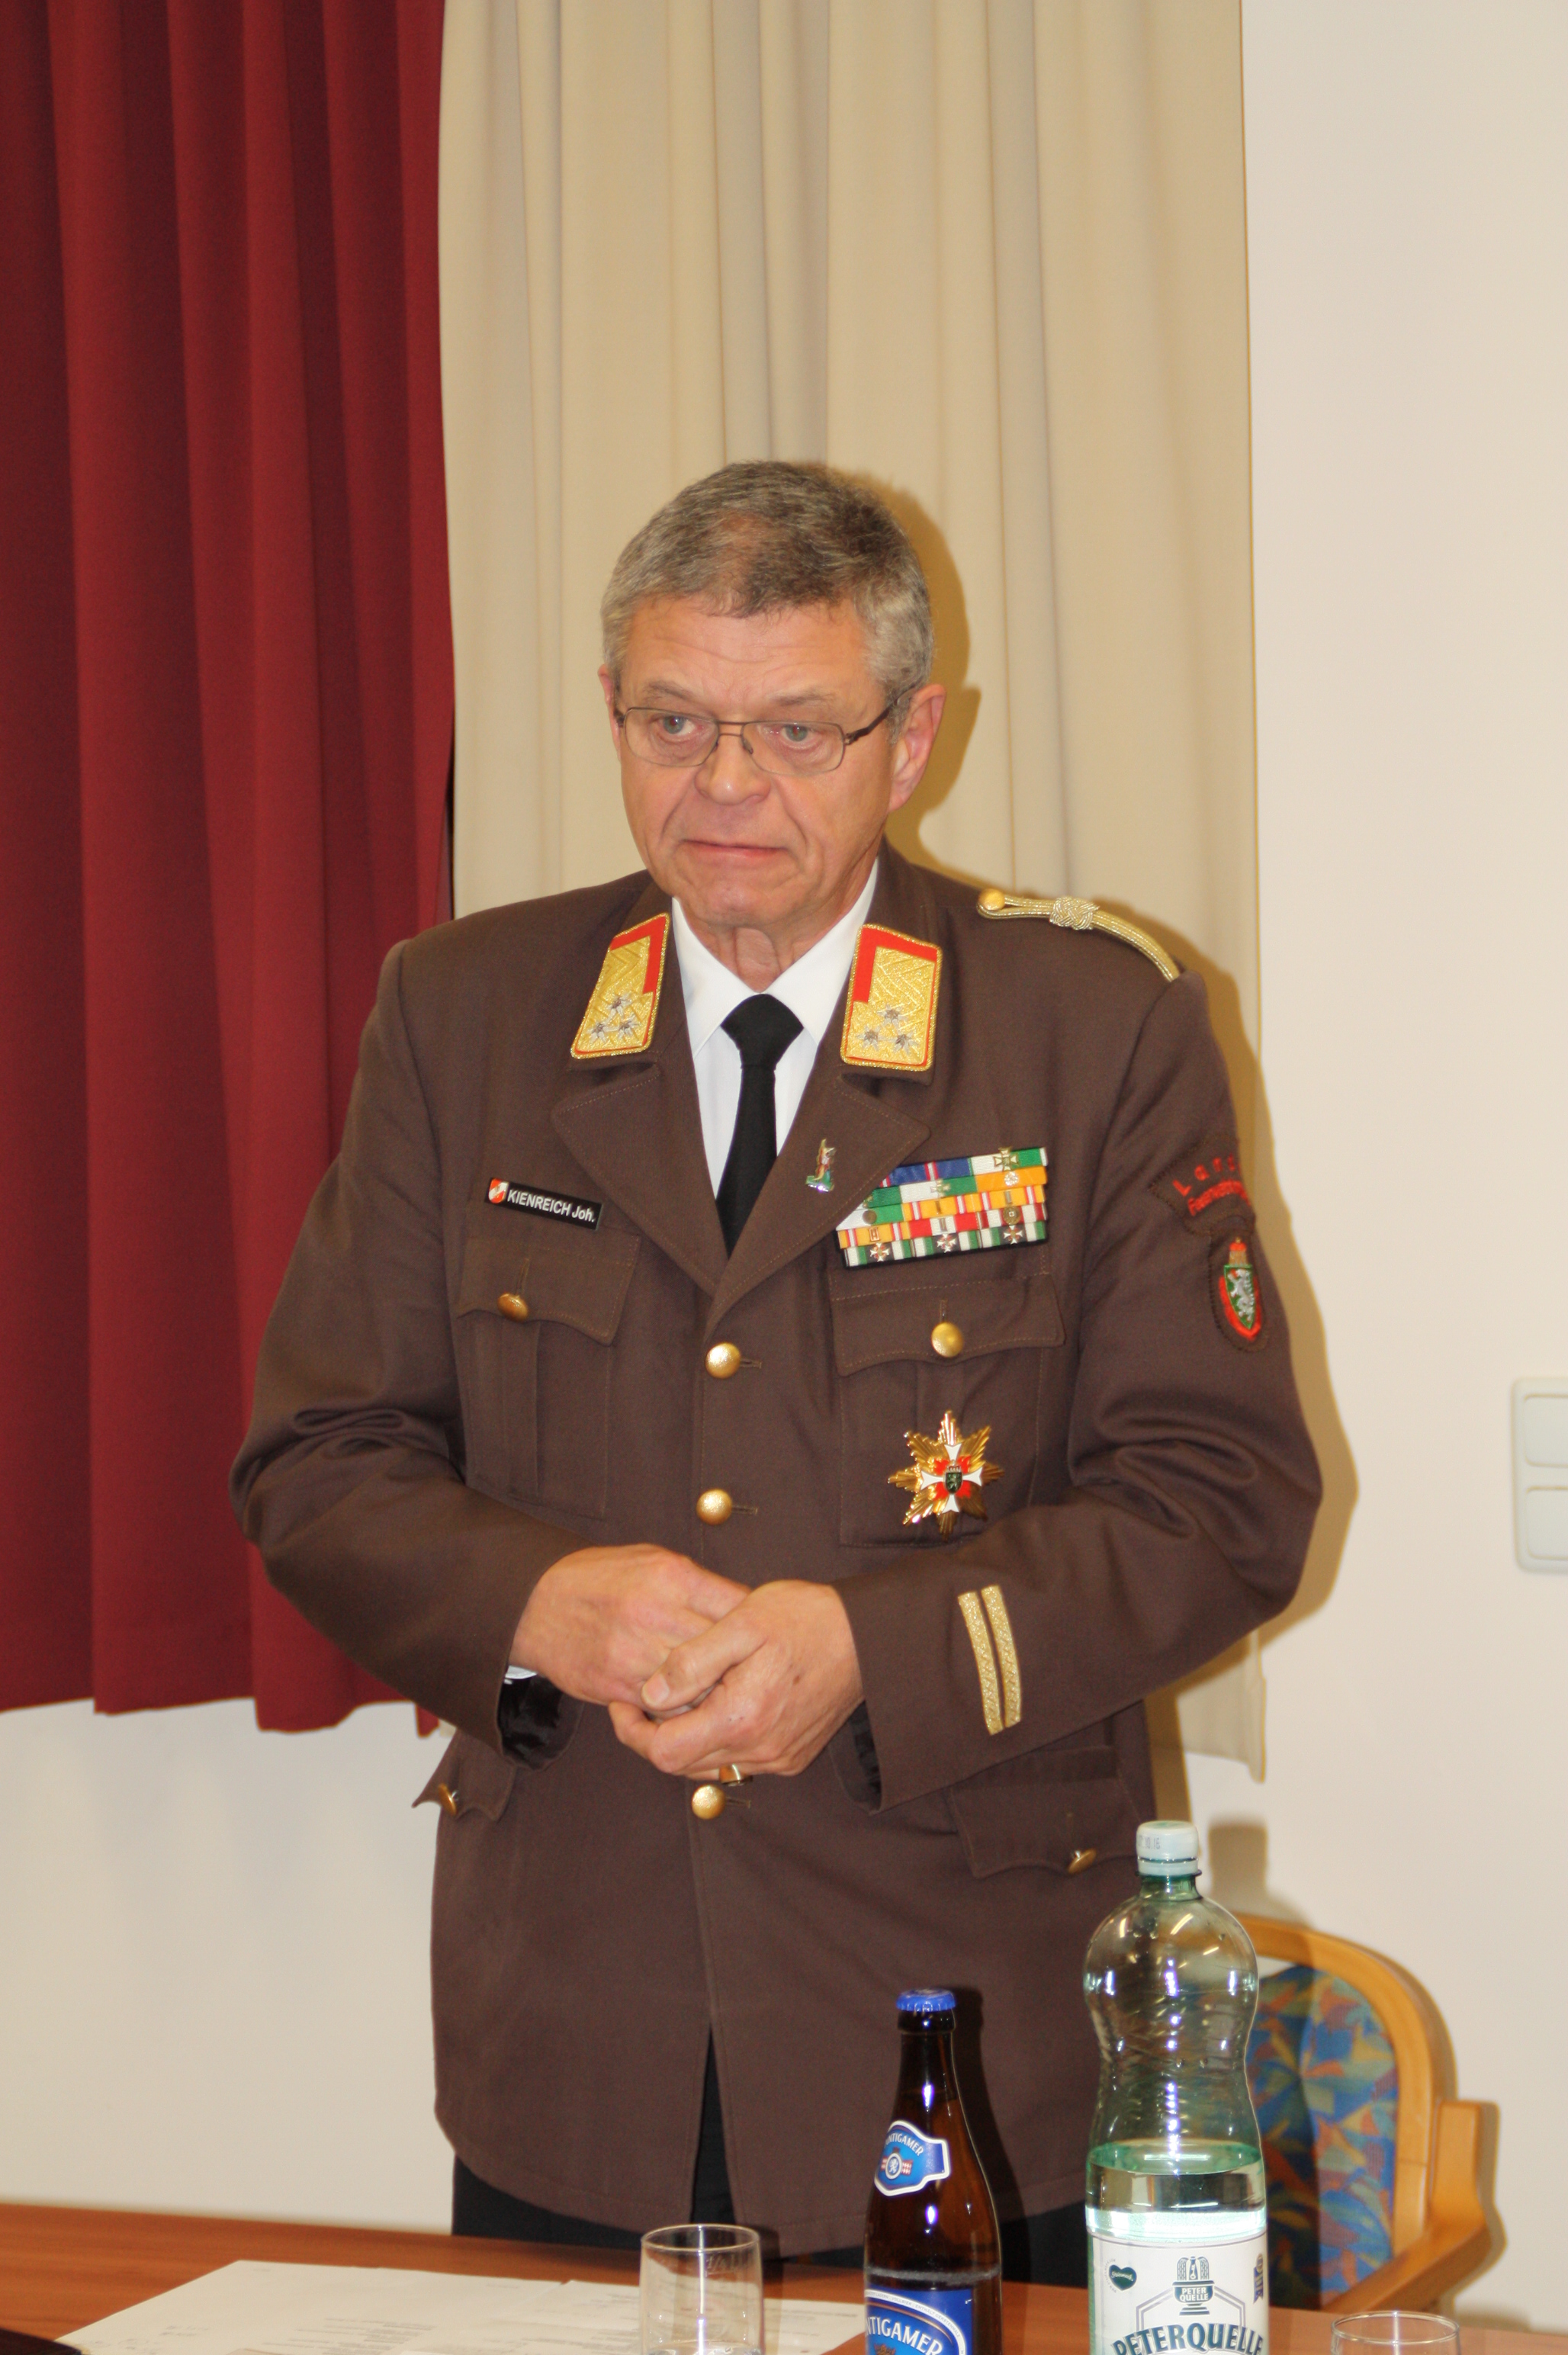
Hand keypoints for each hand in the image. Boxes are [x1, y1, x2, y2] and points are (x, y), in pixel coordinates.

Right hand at [511, 1546, 746, 1706]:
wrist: (535, 1604)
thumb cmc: (600, 1578)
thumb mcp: (652, 1560)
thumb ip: (698, 1584)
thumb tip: (745, 1608)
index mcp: (672, 1577)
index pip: (738, 1607)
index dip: (757, 1627)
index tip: (765, 1637)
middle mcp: (656, 1615)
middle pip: (723, 1652)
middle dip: (743, 1666)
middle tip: (755, 1674)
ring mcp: (636, 1654)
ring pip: (699, 1689)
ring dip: (715, 1694)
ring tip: (727, 1694)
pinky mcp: (617, 1686)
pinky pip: (666, 1709)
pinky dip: (682, 1710)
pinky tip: (689, 1704)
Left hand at [608, 1581, 863, 1779]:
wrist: (868, 1636)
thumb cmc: (806, 1619)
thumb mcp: (741, 1623)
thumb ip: (692, 1661)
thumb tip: (650, 1693)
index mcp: (741, 1718)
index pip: (663, 1752)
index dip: (632, 1731)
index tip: (625, 1700)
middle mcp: (760, 1749)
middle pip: (681, 1765)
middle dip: (655, 1733)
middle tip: (644, 1696)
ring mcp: (778, 1757)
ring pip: (707, 1765)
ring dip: (685, 1738)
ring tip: (680, 1696)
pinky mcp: (791, 1755)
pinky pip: (737, 1759)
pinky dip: (716, 1738)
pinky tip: (716, 1703)